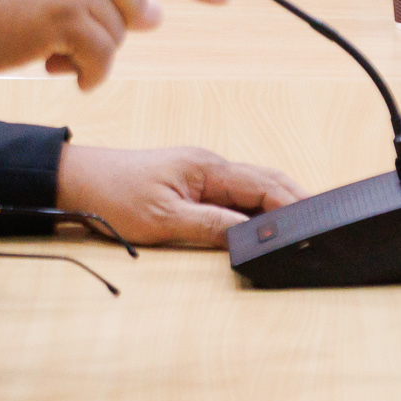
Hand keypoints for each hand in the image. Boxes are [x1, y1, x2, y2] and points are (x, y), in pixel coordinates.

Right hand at [0, 0, 231, 88]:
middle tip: (65, 44)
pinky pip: (102, 60)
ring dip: (90, 58)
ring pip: (119, 38)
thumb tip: (155, 16)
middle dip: (109, 35)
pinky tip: (58, 71)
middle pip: (134, 8)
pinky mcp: (67, 12)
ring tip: (50, 52)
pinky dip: (88, 76)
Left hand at [55, 145, 303, 248]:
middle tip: (322, 222)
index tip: (315, 222)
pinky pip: (234, 193)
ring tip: (301, 224)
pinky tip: (261, 224)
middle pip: (266, 180)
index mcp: (208, 168)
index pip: (264, 185)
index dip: (292, 204)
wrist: (78, 181)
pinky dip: (254, 207)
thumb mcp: (164, 219)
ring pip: (252, 186)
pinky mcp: (190, 184)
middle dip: (295, 199)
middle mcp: (210, 166)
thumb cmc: (114, 195)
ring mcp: (201, 174)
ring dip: (276, 203)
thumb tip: (251, 234)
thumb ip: (211, 225)